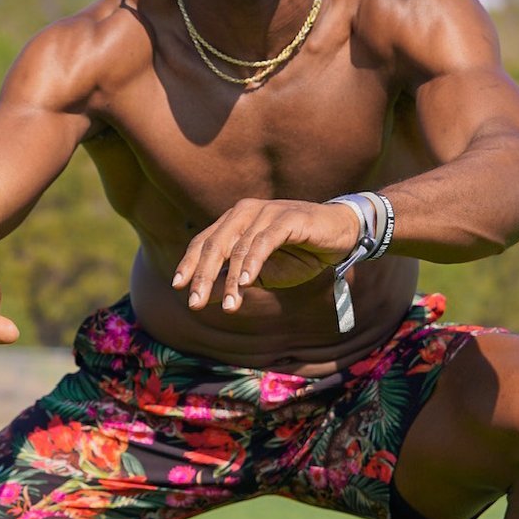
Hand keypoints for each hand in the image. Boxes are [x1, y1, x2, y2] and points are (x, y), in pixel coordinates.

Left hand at [172, 200, 357, 313]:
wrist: (341, 234)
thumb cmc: (299, 252)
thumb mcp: (262, 273)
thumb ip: (233, 280)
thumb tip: (204, 296)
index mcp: (234, 221)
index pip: (204, 242)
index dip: (190, 264)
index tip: (178, 287)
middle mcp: (245, 212)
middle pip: (215, 244)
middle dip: (203, 275)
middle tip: (194, 303)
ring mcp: (266, 212)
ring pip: (239, 246)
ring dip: (232, 279)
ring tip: (229, 306)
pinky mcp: (288, 218)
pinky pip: (265, 241)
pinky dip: (254, 262)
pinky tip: (248, 283)